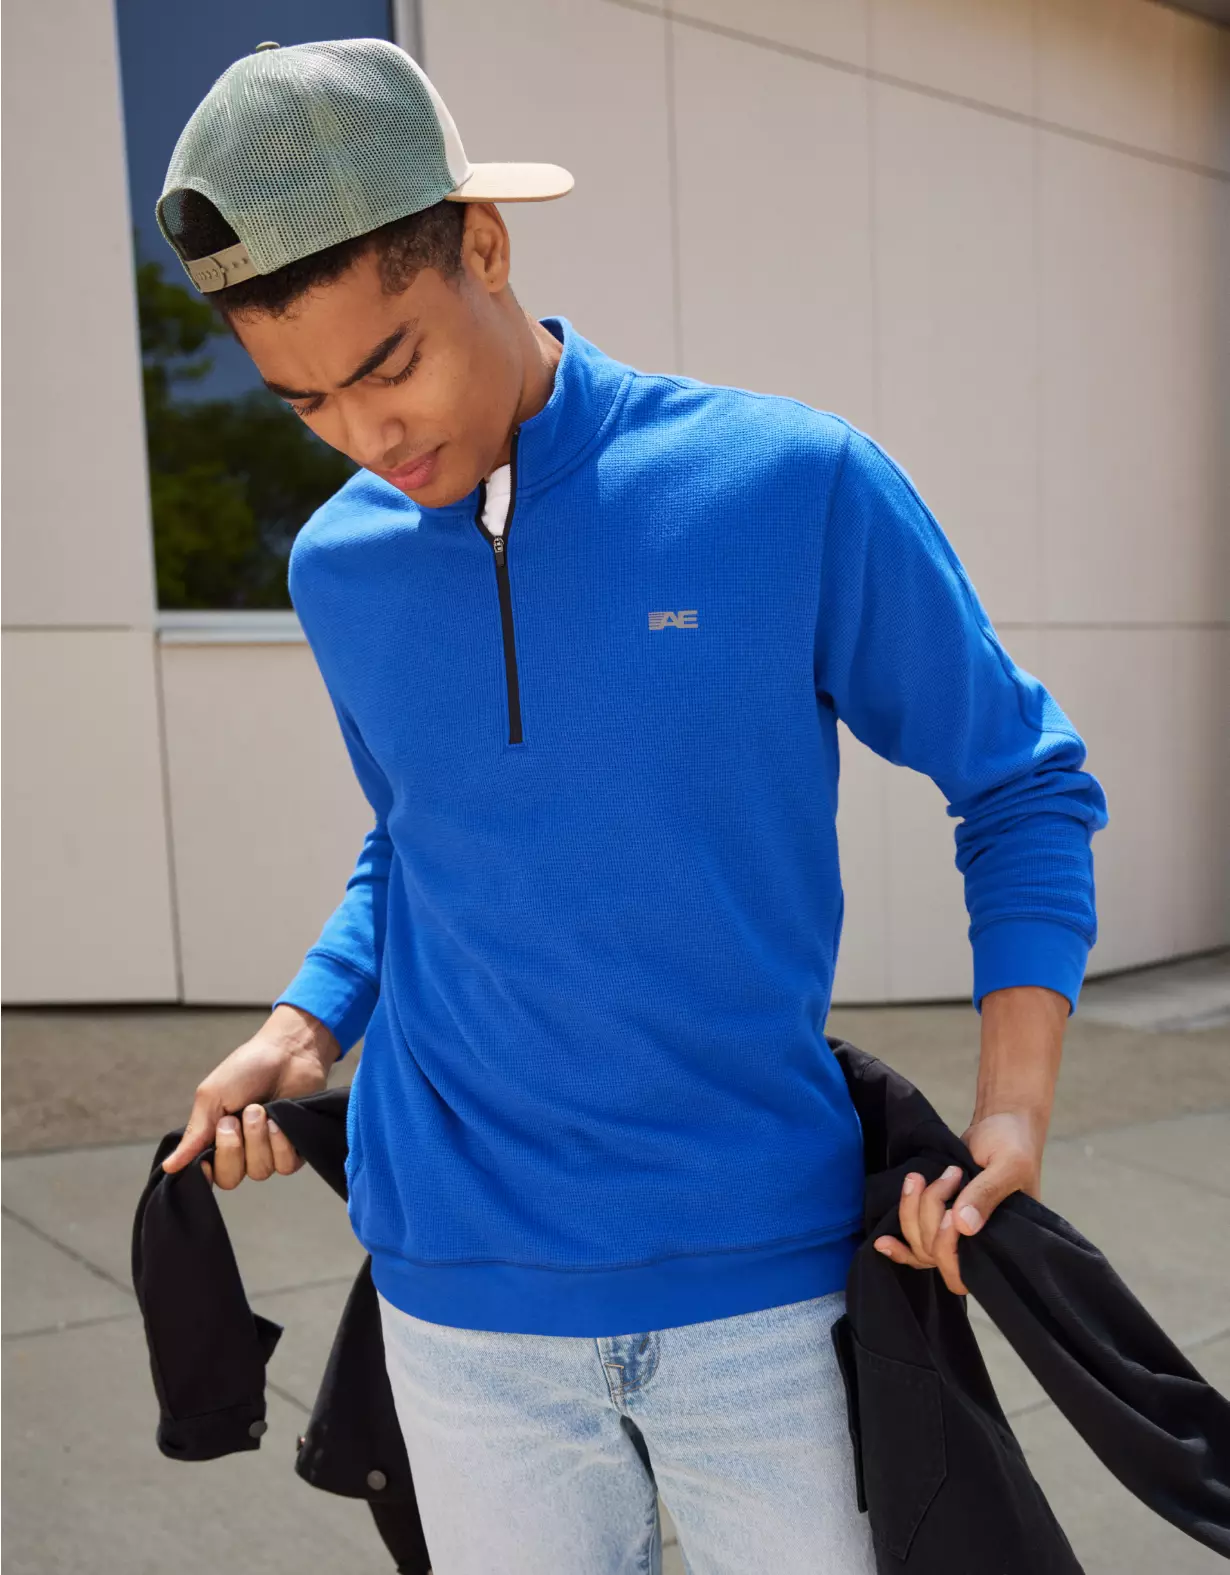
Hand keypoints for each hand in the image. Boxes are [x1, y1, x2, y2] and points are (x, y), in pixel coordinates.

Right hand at [161, 1004, 340, 1188]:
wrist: (288, 1051)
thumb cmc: (247, 1069)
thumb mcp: (212, 1097)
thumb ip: (195, 1134)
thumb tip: (169, 1167)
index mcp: (217, 1140)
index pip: (207, 1176)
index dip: (206, 1173)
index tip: (206, 1157)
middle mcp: (242, 1151)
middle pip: (230, 1178)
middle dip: (232, 1148)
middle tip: (236, 1117)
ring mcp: (269, 1151)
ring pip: (259, 1171)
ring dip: (258, 1139)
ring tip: (261, 1110)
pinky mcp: (295, 1148)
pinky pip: (285, 1166)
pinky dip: (281, 1143)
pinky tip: (280, 1121)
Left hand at [873, 1110, 1043, 1295]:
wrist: (1001, 1122)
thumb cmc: (1013, 1143)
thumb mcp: (1008, 1164)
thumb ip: (987, 1192)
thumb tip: (962, 1226)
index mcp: (1002, 1241)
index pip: (966, 1271)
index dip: (948, 1247)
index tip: (951, 1211)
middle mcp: (977, 1244)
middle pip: (936, 1254)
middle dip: (929, 1215)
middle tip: (949, 1176)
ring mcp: (956, 1232)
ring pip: (920, 1247)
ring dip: (910, 1213)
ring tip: (919, 1178)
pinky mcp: (939, 1218)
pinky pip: (917, 1241)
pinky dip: (899, 1245)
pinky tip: (882, 1241)